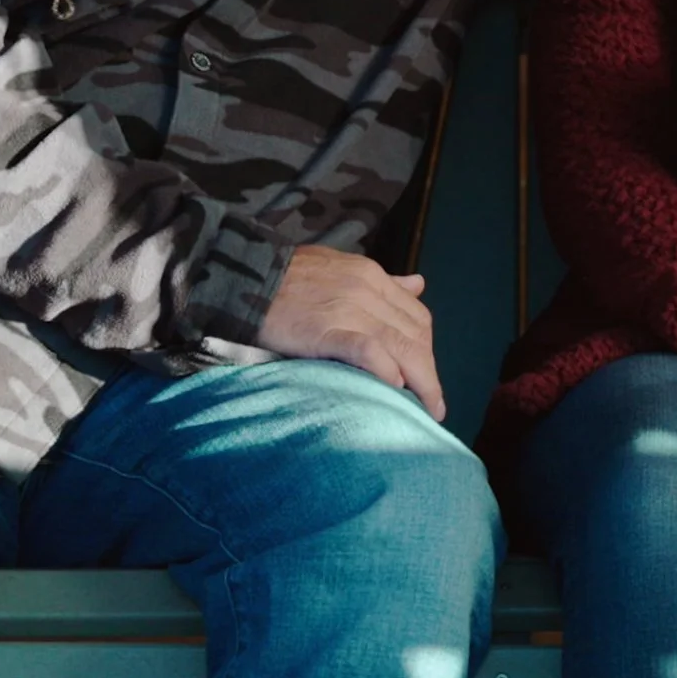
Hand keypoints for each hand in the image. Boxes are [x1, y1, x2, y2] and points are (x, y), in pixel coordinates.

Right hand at [253, 246, 446, 420]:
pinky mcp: (324, 329)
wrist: (243, 278)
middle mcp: (366, 290)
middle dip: (429, 372)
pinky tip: (394, 387)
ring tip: (426, 409)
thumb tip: (418, 284)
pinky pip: (366, 348)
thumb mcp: (341, 268)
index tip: (428, 376)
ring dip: (421, 381)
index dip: (428, 350)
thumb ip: (382, 281)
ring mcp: (347, 309)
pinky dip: (385, 368)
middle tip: (433, 403)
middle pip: (415, 335)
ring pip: (399, 344)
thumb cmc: (289, 278)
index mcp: (372, 276)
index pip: (417, 317)